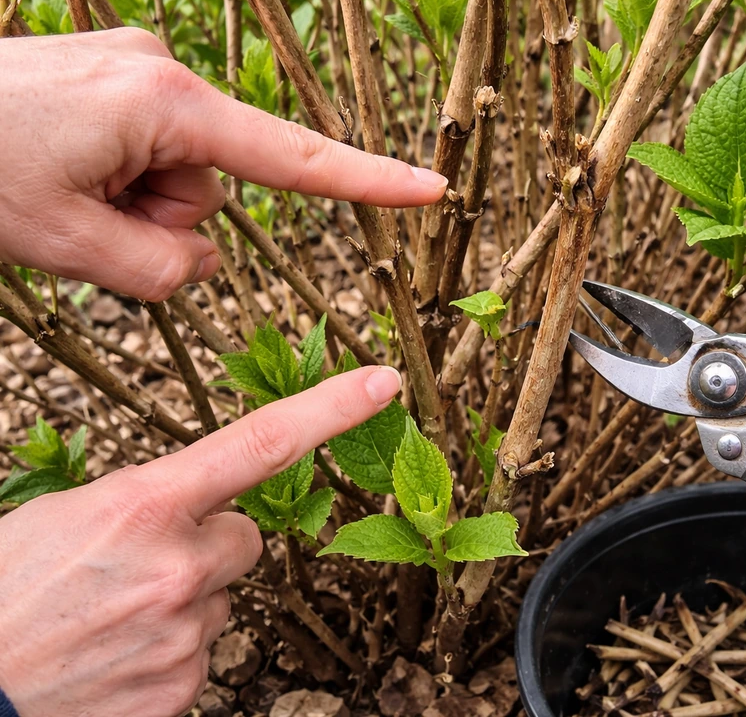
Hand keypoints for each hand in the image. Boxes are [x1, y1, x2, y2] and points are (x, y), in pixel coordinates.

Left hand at [0, 28, 446, 301]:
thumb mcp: (68, 245)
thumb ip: (162, 271)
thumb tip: (200, 263)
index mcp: (167, 105)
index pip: (293, 160)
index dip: (369, 181)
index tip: (430, 188)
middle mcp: (161, 73)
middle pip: (208, 190)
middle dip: (156, 222)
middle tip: (79, 219)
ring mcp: (132, 68)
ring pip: (169, 179)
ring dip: (126, 205)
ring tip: (57, 191)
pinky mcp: (109, 75)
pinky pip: (140, 150)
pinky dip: (108, 178)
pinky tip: (55, 167)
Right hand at [0, 366, 401, 716]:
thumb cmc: (6, 591)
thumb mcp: (68, 515)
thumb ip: (148, 502)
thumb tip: (197, 508)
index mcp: (145, 505)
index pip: (261, 443)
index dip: (331, 409)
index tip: (383, 384)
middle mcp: (178, 568)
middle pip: (246, 538)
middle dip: (208, 545)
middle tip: (139, 565)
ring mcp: (184, 635)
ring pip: (222, 599)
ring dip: (184, 602)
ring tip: (113, 616)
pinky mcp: (182, 688)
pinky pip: (204, 653)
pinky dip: (169, 651)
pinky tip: (117, 655)